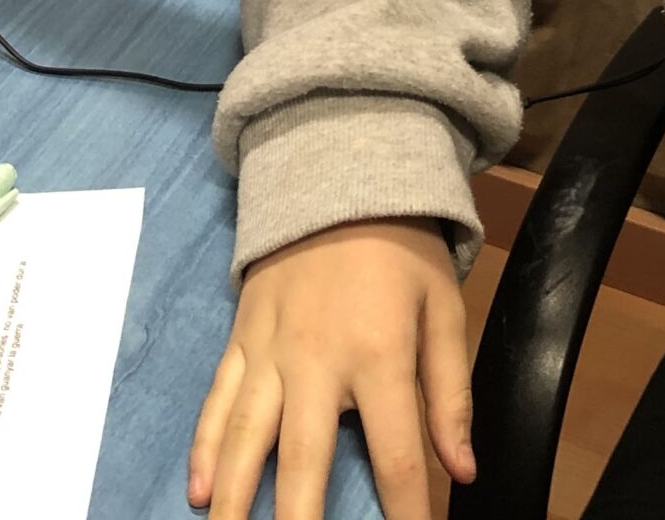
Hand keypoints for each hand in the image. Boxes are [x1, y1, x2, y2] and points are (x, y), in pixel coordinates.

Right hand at [188, 217, 476, 519]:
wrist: (338, 178)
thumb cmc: (401, 252)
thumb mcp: (444, 311)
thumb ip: (452, 394)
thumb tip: (464, 470)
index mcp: (378, 356)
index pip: (396, 456)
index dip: (406, 512)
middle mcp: (316, 362)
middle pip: (305, 463)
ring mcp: (270, 352)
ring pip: (247, 440)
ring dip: (237, 499)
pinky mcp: (241, 340)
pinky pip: (218, 401)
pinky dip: (205, 448)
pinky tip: (200, 490)